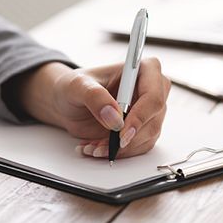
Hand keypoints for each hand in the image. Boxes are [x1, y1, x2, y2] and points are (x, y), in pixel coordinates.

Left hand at [18, 58, 170, 157]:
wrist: (68, 103)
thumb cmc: (75, 87)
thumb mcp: (77, 86)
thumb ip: (95, 96)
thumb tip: (115, 118)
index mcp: (143, 69)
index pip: (153, 95)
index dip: (141, 116)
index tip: (121, 133)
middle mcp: (151, 89)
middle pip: (154, 119)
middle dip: (129, 137)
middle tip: (103, 145)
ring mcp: (148, 110)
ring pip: (148, 136)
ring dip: (122, 148)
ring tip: (94, 146)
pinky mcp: (142, 127)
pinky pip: (140, 146)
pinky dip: (120, 152)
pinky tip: (98, 148)